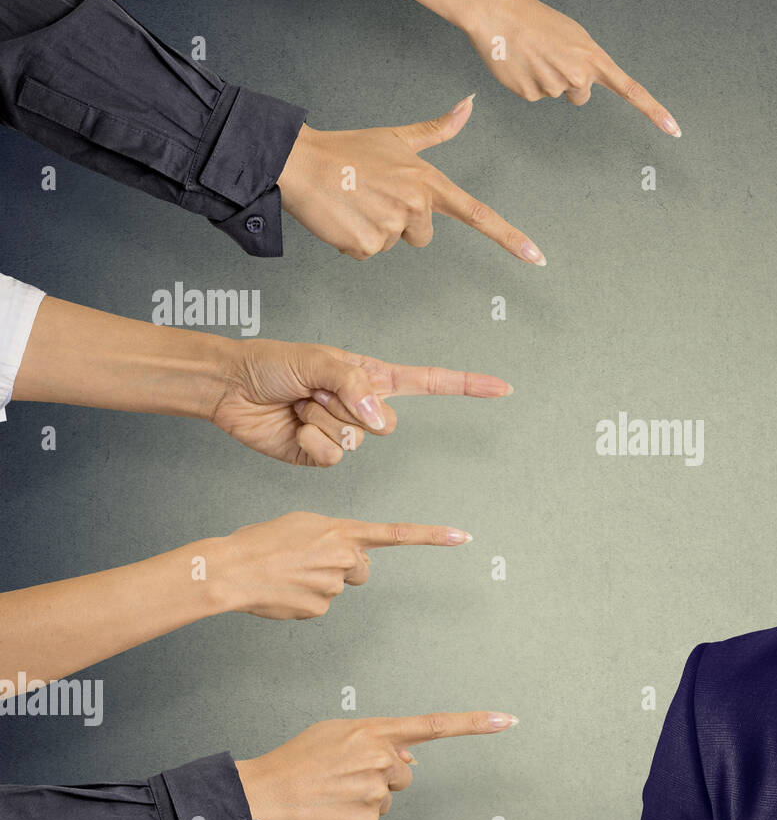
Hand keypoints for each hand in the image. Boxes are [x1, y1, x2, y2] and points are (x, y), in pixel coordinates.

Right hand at [206, 512, 470, 618]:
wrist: (230, 569)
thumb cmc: (261, 542)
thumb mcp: (303, 524)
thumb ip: (335, 535)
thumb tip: (349, 556)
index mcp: (342, 531)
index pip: (397, 534)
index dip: (432, 536)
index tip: (463, 537)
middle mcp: (345, 557)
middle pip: (361, 569)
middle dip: (344, 567)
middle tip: (309, 561)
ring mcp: (334, 586)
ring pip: (338, 587)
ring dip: (318, 582)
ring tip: (287, 573)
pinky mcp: (319, 609)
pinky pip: (320, 605)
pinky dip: (304, 600)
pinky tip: (284, 591)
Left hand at [208, 338, 511, 466]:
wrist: (232, 388)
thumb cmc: (273, 363)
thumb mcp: (320, 361)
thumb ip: (356, 386)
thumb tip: (380, 419)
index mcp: (371, 377)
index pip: (430, 383)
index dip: (467, 386)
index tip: (502, 388)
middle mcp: (363, 406)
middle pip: (386, 424)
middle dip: (348, 407)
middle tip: (315, 391)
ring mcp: (345, 432)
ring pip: (357, 443)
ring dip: (323, 422)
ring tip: (300, 404)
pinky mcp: (322, 455)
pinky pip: (333, 458)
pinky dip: (310, 442)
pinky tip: (294, 426)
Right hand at [235, 711, 517, 819]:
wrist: (263, 795)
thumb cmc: (296, 762)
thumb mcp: (335, 732)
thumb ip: (377, 737)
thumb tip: (411, 755)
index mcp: (374, 731)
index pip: (434, 724)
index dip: (474, 723)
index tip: (507, 719)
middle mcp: (380, 758)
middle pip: (404, 772)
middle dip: (383, 775)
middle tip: (346, 776)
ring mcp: (375, 791)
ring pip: (389, 798)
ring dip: (367, 797)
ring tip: (334, 792)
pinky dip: (355, 818)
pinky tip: (332, 810)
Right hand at [276, 95, 544, 262]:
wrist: (301, 161)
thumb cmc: (348, 150)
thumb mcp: (398, 138)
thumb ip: (438, 130)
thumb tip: (468, 105)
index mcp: (428, 182)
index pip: (478, 214)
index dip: (510, 238)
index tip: (536, 257)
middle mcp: (416, 205)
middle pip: (423, 236)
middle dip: (400, 224)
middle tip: (374, 197)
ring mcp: (391, 226)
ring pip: (392, 245)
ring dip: (373, 230)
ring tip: (355, 202)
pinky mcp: (366, 244)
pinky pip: (368, 254)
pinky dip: (353, 241)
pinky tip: (343, 216)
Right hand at [450, 0, 678, 134]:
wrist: (497, 15)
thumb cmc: (535, 21)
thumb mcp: (572, 36)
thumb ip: (585, 62)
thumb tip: (581, 86)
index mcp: (593, 58)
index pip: (631, 90)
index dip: (654, 112)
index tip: (674, 130)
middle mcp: (578, 76)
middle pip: (581, 96)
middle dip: (569, 82)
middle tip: (551, 57)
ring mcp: (554, 87)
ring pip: (557, 95)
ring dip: (546, 78)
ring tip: (533, 55)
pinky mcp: (531, 95)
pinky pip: (535, 95)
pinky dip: (528, 82)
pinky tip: (521, 64)